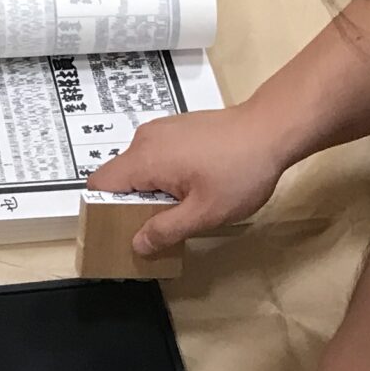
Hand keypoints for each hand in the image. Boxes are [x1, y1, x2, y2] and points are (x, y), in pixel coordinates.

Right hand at [87, 103, 292, 257]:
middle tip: (161, 225)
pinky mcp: (177, 127)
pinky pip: (157, 154)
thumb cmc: (240, 171)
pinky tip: (196, 185)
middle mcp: (145, 139)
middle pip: (120, 177)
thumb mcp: (205, 213)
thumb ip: (166, 230)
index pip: (99, 184)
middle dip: (133, 204)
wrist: (270, 129)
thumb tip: (137, 244)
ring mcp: (162, 129)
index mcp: (144, 158)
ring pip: (140, 166)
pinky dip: (165, 174)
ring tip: (184, 206)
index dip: (102, 210)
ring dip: (153, 189)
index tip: (122, 230)